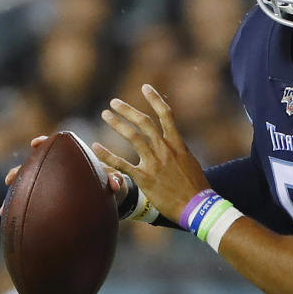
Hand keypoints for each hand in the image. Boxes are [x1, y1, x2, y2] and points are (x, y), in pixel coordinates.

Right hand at [0, 135, 127, 216]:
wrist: (108, 202)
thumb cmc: (110, 186)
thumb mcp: (114, 183)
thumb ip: (114, 180)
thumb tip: (115, 183)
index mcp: (71, 161)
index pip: (55, 148)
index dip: (44, 143)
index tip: (36, 143)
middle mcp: (56, 172)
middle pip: (33, 168)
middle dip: (20, 172)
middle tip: (10, 179)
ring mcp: (50, 187)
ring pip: (28, 189)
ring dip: (16, 198)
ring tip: (4, 208)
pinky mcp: (48, 202)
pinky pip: (33, 206)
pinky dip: (22, 214)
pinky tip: (13, 224)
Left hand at [92, 84, 208, 224]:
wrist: (197, 206)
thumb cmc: (195, 186)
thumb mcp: (189, 162)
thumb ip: (177, 150)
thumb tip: (170, 143)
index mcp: (177, 144)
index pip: (166, 114)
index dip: (155, 99)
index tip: (145, 87)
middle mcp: (165, 149)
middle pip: (144, 122)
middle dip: (127, 110)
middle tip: (114, 102)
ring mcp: (154, 162)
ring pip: (133, 136)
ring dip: (117, 123)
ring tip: (105, 115)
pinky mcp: (145, 178)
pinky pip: (122, 163)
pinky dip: (107, 154)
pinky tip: (96, 147)